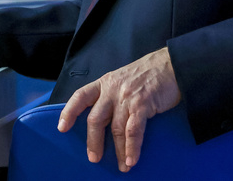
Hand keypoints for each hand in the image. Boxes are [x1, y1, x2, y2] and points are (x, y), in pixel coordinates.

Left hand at [58, 47, 181, 171]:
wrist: (170, 65)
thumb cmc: (146, 75)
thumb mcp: (121, 79)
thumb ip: (111, 96)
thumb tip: (103, 120)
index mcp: (104, 83)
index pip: (80, 96)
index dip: (69, 112)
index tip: (62, 128)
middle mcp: (111, 89)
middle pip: (95, 118)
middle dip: (93, 141)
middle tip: (94, 158)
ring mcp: (126, 97)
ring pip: (115, 128)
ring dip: (118, 150)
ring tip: (121, 166)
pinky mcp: (143, 104)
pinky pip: (134, 130)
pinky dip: (132, 147)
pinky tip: (131, 159)